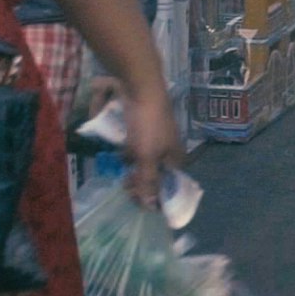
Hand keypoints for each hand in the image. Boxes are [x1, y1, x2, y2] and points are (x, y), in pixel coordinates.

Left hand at [113, 78, 181, 205]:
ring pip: (144, 160)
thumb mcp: (147, 157)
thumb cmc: (148, 124)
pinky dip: (128, 151)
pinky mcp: (144, 127)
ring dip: (132, 166)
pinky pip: (136, 146)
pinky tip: (118, 153)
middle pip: (155, 173)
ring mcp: (156, 137)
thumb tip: (151, 208)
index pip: (169, 186)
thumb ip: (148, 181)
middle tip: (124, 185)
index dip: (154, 196)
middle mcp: (169, 149)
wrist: (141, 87)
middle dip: (139, 181)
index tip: (136, 200)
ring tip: (120, 171)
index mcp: (176, 158)